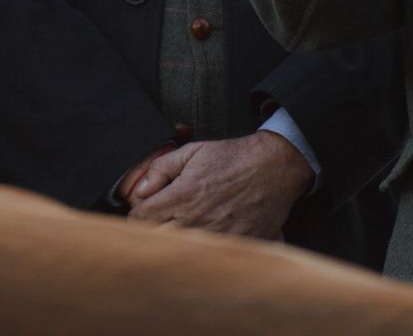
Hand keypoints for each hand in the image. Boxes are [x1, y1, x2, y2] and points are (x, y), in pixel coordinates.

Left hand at [127, 132, 312, 238]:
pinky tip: (201, 245)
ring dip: (173, 245)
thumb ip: (161, 168)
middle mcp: (196, 221)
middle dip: (150, 232)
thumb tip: (139, 189)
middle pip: (155, 242)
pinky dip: (201, 255)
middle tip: (157, 223)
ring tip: (179, 232)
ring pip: (178, 254)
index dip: (137, 214)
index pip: (140, 219)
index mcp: (182, 197)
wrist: (275, 168)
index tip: (144, 210)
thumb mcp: (193, 151)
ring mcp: (215, 238)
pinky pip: (208, 261)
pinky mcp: (233, 248)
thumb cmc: (234, 158)